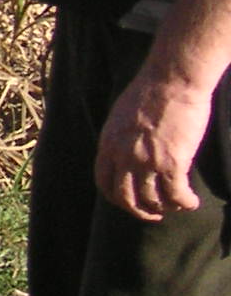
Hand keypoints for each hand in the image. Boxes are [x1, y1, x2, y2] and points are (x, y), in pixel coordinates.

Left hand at [96, 68, 214, 220]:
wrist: (172, 81)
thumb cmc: (152, 92)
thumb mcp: (122, 116)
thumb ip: (121, 139)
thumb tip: (128, 155)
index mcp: (108, 144)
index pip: (104, 182)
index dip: (117, 198)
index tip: (130, 203)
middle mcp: (123, 156)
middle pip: (125, 198)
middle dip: (140, 212)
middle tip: (155, 215)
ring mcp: (146, 161)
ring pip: (152, 200)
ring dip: (166, 208)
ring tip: (178, 206)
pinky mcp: (171, 162)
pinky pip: (175, 194)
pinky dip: (184, 203)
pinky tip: (191, 202)